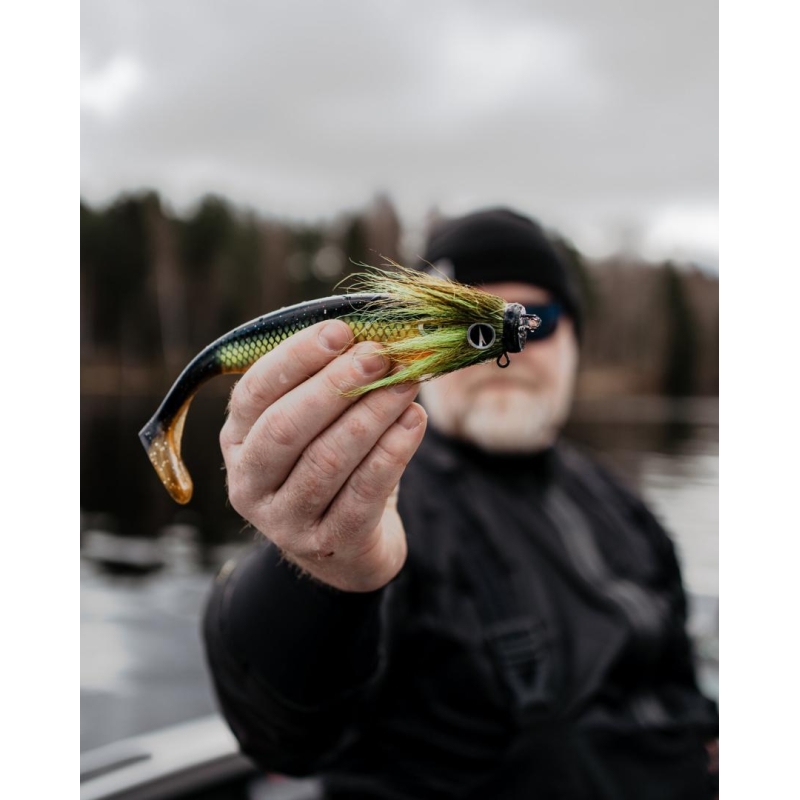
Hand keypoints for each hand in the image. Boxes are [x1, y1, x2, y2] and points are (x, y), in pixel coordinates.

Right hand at [220, 319, 426, 591]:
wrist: (347, 549)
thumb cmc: (331, 468)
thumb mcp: (315, 427)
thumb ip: (327, 384)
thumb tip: (370, 335)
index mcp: (237, 441)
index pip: (254, 392)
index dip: (296, 358)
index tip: (340, 330)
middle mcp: (250, 483)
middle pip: (285, 427)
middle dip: (336, 385)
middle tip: (379, 356)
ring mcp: (285, 520)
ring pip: (328, 459)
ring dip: (372, 414)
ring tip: (407, 383)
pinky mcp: (329, 543)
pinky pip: (363, 492)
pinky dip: (392, 451)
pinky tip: (414, 421)